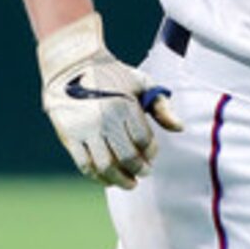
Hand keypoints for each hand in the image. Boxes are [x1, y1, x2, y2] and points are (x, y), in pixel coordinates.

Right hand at [38, 12, 182, 188]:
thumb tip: (180, 128)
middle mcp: (106, 118)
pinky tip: (107, 179)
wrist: (72, 64)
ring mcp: (86, 129)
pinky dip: (98, 178)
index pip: (144, 141)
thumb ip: (162, 106)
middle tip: (143, 174)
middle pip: (127, 157)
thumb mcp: (141, 82)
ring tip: (129, 183)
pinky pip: (85, 165)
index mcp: (126, 105)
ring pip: (106, 166)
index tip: (151, 157)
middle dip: (139, 170)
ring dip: (120, 180)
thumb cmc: (112, 75)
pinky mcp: (69, 136)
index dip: (151, 153)